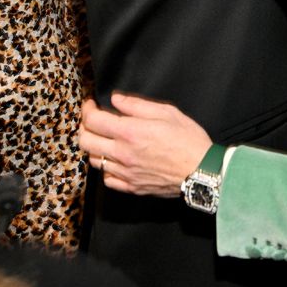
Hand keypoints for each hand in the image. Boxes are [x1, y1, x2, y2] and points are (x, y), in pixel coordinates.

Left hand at [79, 93, 211, 197]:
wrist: (202, 171)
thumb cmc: (188, 139)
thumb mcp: (167, 112)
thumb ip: (137, 105)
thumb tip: (116, 99)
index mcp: (130, 132)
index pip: (93, 120)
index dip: (87, 109)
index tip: (91, 104)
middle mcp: (123, 154)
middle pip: (85, 142)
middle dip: (84, 127)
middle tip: (92, 121)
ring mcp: (125, 173)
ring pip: (94, 160)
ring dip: (95, 147)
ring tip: (104, 139)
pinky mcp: (132, 187)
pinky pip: (108, 179)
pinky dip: (107, 168)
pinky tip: (116, 160)